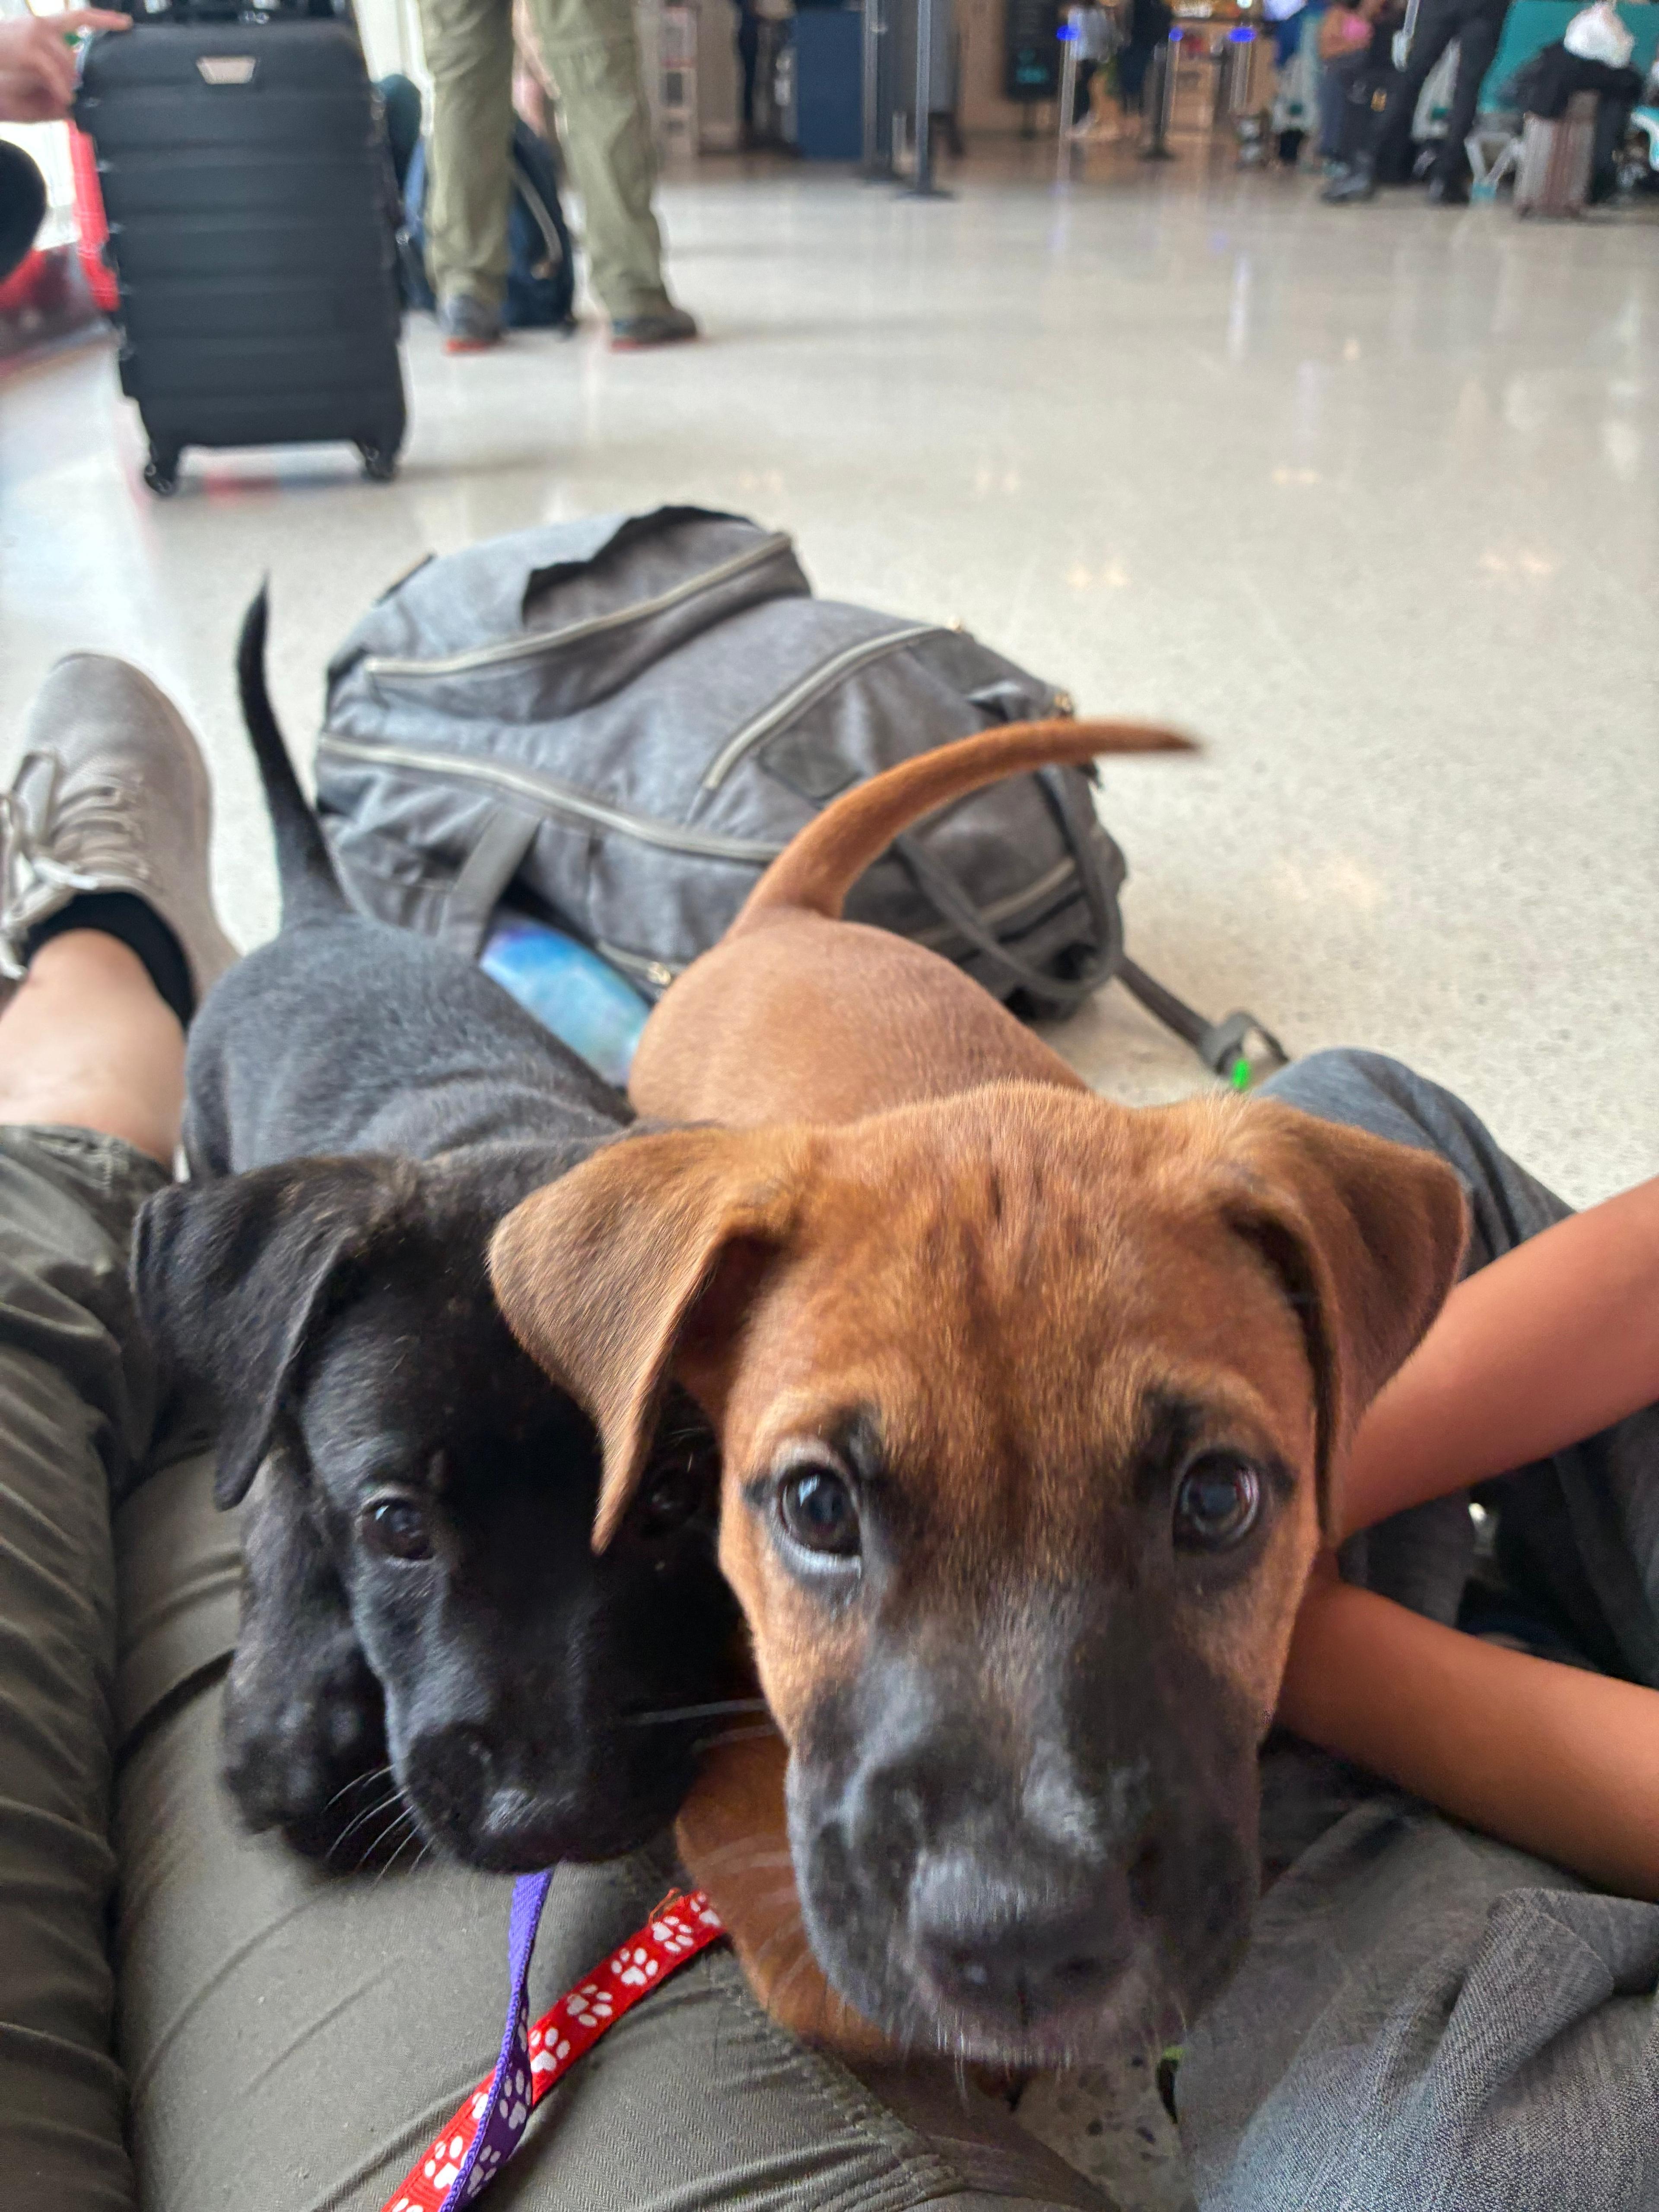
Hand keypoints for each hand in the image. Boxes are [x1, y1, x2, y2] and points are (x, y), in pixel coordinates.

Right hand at [0, 9, 128, 123]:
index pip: (80, 16)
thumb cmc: (4, 57)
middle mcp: (43, 26)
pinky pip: (54, 73)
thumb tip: (74, 83)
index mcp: (46, 25)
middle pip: (74, 54)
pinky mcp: (29, 50)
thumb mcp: (31, 56)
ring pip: (67, 64)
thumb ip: (53, 64)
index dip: (104, 20)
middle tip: (75, 90)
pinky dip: (60, 87)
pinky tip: (64, 97)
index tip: (127, 24)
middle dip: (76, 76)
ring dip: (68, 84)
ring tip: (65, 97)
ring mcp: (36, 36)